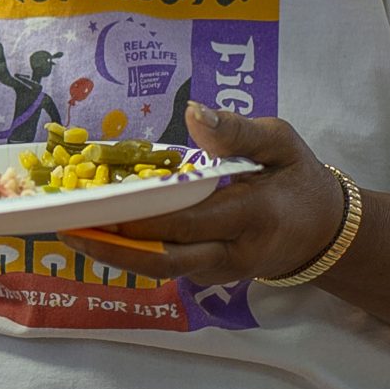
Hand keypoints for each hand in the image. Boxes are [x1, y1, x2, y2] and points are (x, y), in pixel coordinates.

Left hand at [74, 103, 346, 285]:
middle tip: (65, 227)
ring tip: (69, 230)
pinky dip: (131, 252)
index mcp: (254, 215)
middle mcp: (235, 253)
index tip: (100, 206)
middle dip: (112, 247)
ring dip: (114, 253)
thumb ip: (239, 131)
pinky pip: (165, 266)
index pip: (189, 222)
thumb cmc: (298, 179)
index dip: (142, 219)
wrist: (324, 232)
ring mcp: (221, 271)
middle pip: (165, 259)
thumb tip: (195, 112)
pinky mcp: (209, 276)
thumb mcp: (282, 143)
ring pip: (160, 269)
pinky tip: (98, 233)